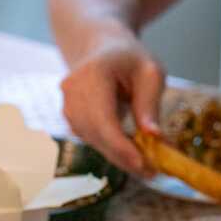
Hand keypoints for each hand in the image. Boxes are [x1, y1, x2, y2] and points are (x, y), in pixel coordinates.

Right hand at [59, 31, 165, 173]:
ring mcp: (67, 105)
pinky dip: (112, 150)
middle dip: (124, 157)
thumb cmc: (130, 59)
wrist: (102, 47)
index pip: (103, 118)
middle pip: (96, 134)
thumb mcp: (150, 73)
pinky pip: (92, 140)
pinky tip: (132, 154)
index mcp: (92, 73)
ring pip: (93, 141)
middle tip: (153, 172)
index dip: (121, 146)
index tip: (144, 164)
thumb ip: (150, 103)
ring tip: (147, 166)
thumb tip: (153, 136)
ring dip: (119, 157)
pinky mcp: (70, 118)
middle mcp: (72, 90)